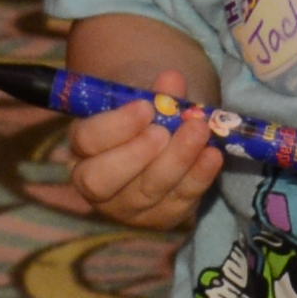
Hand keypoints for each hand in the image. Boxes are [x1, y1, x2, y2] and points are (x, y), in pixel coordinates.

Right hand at [53, 89, 224, 228]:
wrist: (164, 144)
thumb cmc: (146, 119)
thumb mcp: (145, 100)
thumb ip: (156, 91)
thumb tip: (172, 79)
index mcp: (83, 148)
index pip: (87, 141)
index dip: (115, 126)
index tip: (145, 107)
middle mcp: (96, 185)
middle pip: (103, 180)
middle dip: (136, 154)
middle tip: (163, 131)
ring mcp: (128, 208)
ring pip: (147, 191)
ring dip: (176, 159)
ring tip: (199, 130)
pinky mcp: (162, 218)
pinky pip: (180, 201)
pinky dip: (199, 177)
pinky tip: (212, 154)